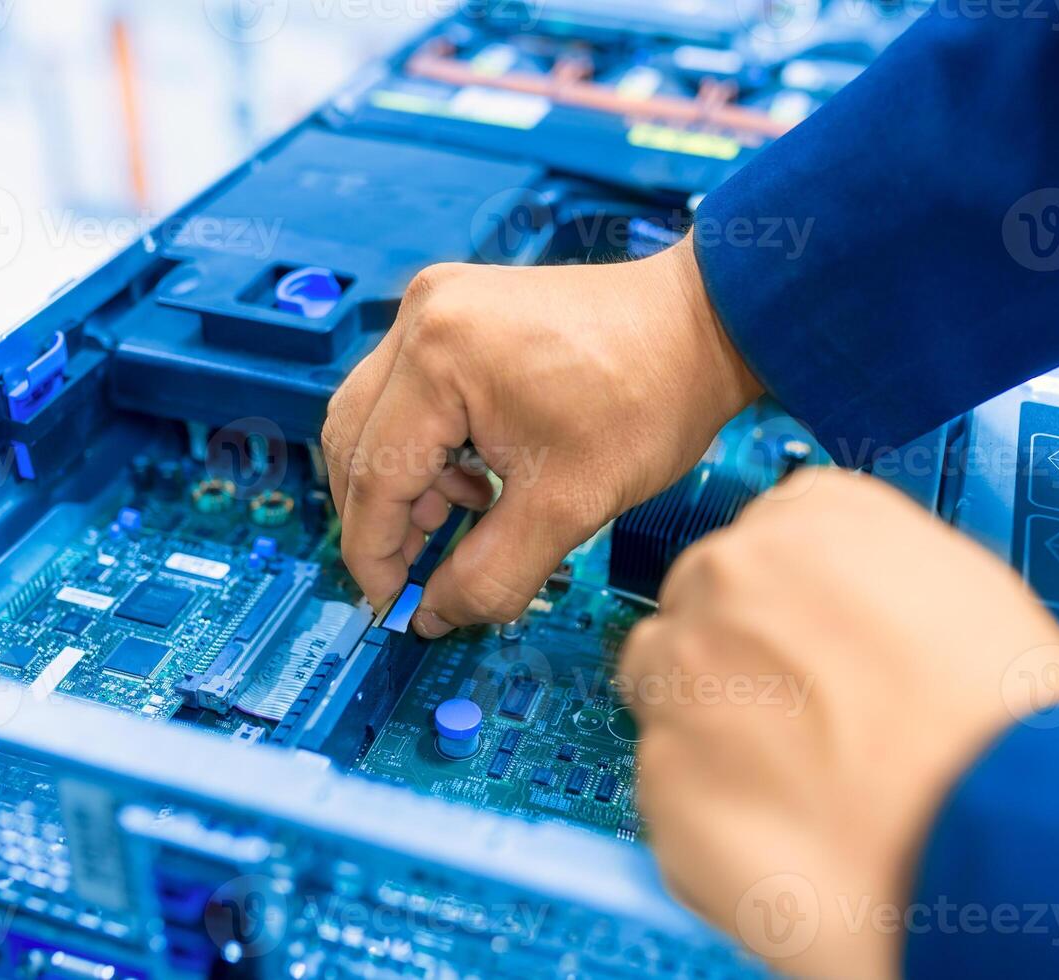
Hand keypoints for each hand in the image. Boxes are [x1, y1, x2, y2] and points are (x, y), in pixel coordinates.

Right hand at [321, 235, 760, 636]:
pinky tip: (476, 477)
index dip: (374, 553)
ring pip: (374, 415)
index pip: (371, 475)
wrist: (704, 326)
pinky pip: (408, 390)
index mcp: (439, 357)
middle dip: (382, 517)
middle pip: (354, 440)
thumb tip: (432, 616)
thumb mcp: (568, 506)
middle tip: (418, 573)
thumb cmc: (650, 396)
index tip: (391, 602)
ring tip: (462, 519)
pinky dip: (426, 444)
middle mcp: (422, 317)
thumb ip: (489, 573)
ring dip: (403, 481)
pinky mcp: (457, 310)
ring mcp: (437, 306)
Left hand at [618, 469, 1058, 978]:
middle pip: (695, 608)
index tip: (804, 648)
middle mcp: (728, 578)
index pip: (756, 541)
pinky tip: (783, 835)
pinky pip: (667, 782)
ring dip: (705, 726)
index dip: (782, 605)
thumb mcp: (961, 586)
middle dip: (733, 660)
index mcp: (807, 519)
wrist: (1005, 838)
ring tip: (791, 785)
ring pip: (661, 688)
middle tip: (800, 725)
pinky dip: (711, 808)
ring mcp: (681, 675)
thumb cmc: (1008, 723)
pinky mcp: (661, 773)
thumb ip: (868, 574)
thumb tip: (835, 607)